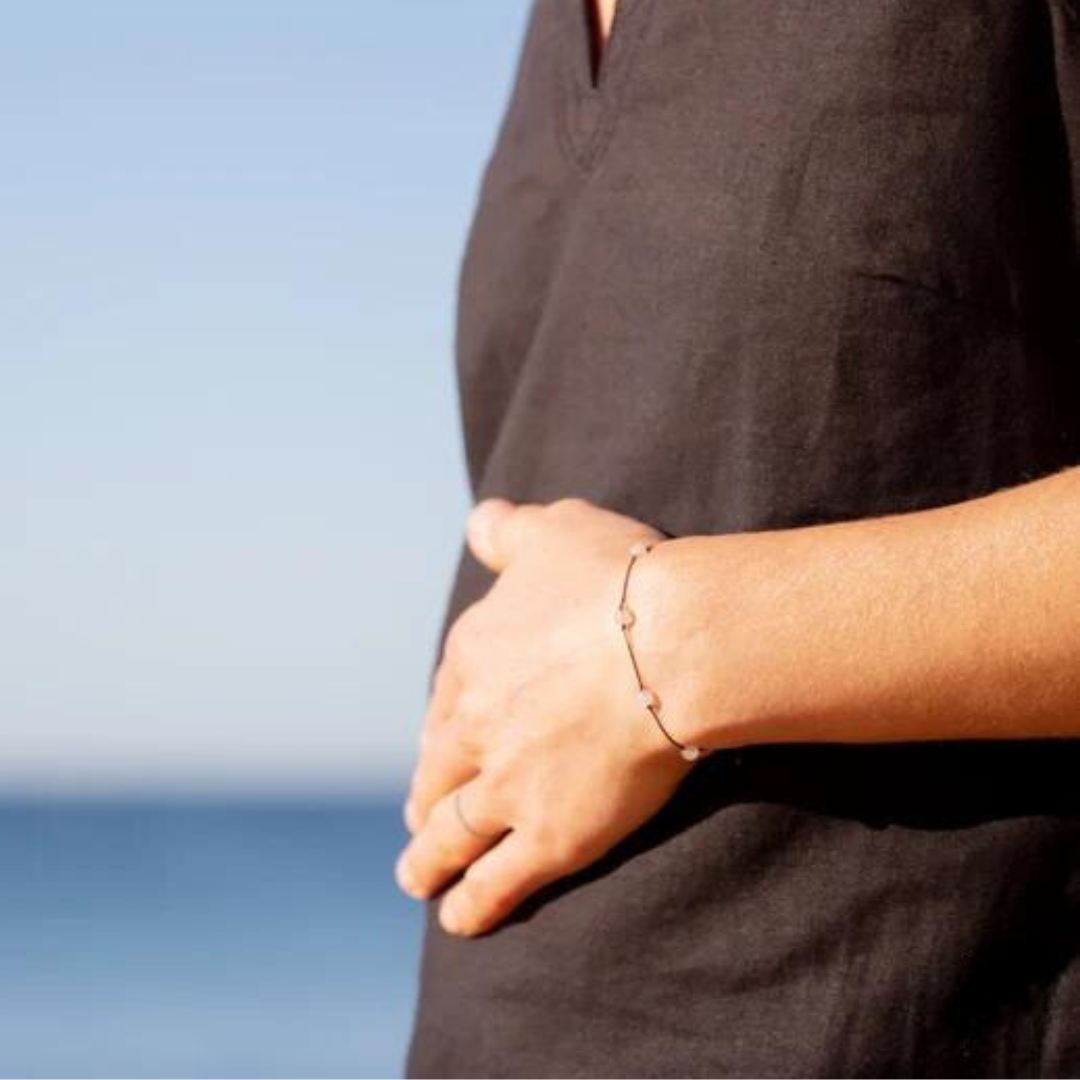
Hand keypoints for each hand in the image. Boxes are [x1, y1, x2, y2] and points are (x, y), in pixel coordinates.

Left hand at [395, 497, 698, 935]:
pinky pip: (498, 881)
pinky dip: (473, 904)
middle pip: (438, 770)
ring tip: (415, 877)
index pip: (445, 700)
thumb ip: (508, 531)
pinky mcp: (549, 835)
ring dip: (427, 858)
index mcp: (474, 656)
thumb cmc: (618, 579)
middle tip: (418, 819)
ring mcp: (507, 785)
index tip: (438, 745)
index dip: (440, 726)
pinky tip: (457, 922)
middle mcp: (476, 724)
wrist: (668, 642)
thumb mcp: (554, 531)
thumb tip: (479, 521)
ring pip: (451, 833)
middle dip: (425, 795)